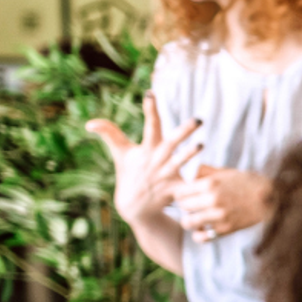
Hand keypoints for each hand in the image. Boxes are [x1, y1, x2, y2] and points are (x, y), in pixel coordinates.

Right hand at [84, 94, 202, 224]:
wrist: (134, 207)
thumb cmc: (129, 173)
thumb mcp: (120, 153)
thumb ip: (109, 134)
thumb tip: (89, 123)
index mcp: (146, 149)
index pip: (149, 126)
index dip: (150, 110)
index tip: (151, 94)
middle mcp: (157, 161)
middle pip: (170, 144)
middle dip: (183, 131)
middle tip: (198, 120)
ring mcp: (165, 176)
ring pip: (179, 163)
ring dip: (189, 154)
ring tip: (201, 144)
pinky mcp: (174, 190)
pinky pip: (187, 186)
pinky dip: (196, 184)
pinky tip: (212, 178)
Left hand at [169, 165, 269, 242]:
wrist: (270, 198)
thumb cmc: (247, 183)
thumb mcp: (226, 172)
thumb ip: (205, 171)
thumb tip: (188, 174)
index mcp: (210, 184)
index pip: (180, 192)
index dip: (181, 193)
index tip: (186, 194)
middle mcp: (212, 200)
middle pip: (183, 206)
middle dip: (186, 206)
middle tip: (193, 205)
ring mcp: (219, 216)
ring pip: (188, 222)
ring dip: (190, 220)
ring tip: (197, 217)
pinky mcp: (225, 229)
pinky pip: (201, 237)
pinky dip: (199, 235)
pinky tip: (204, 229)